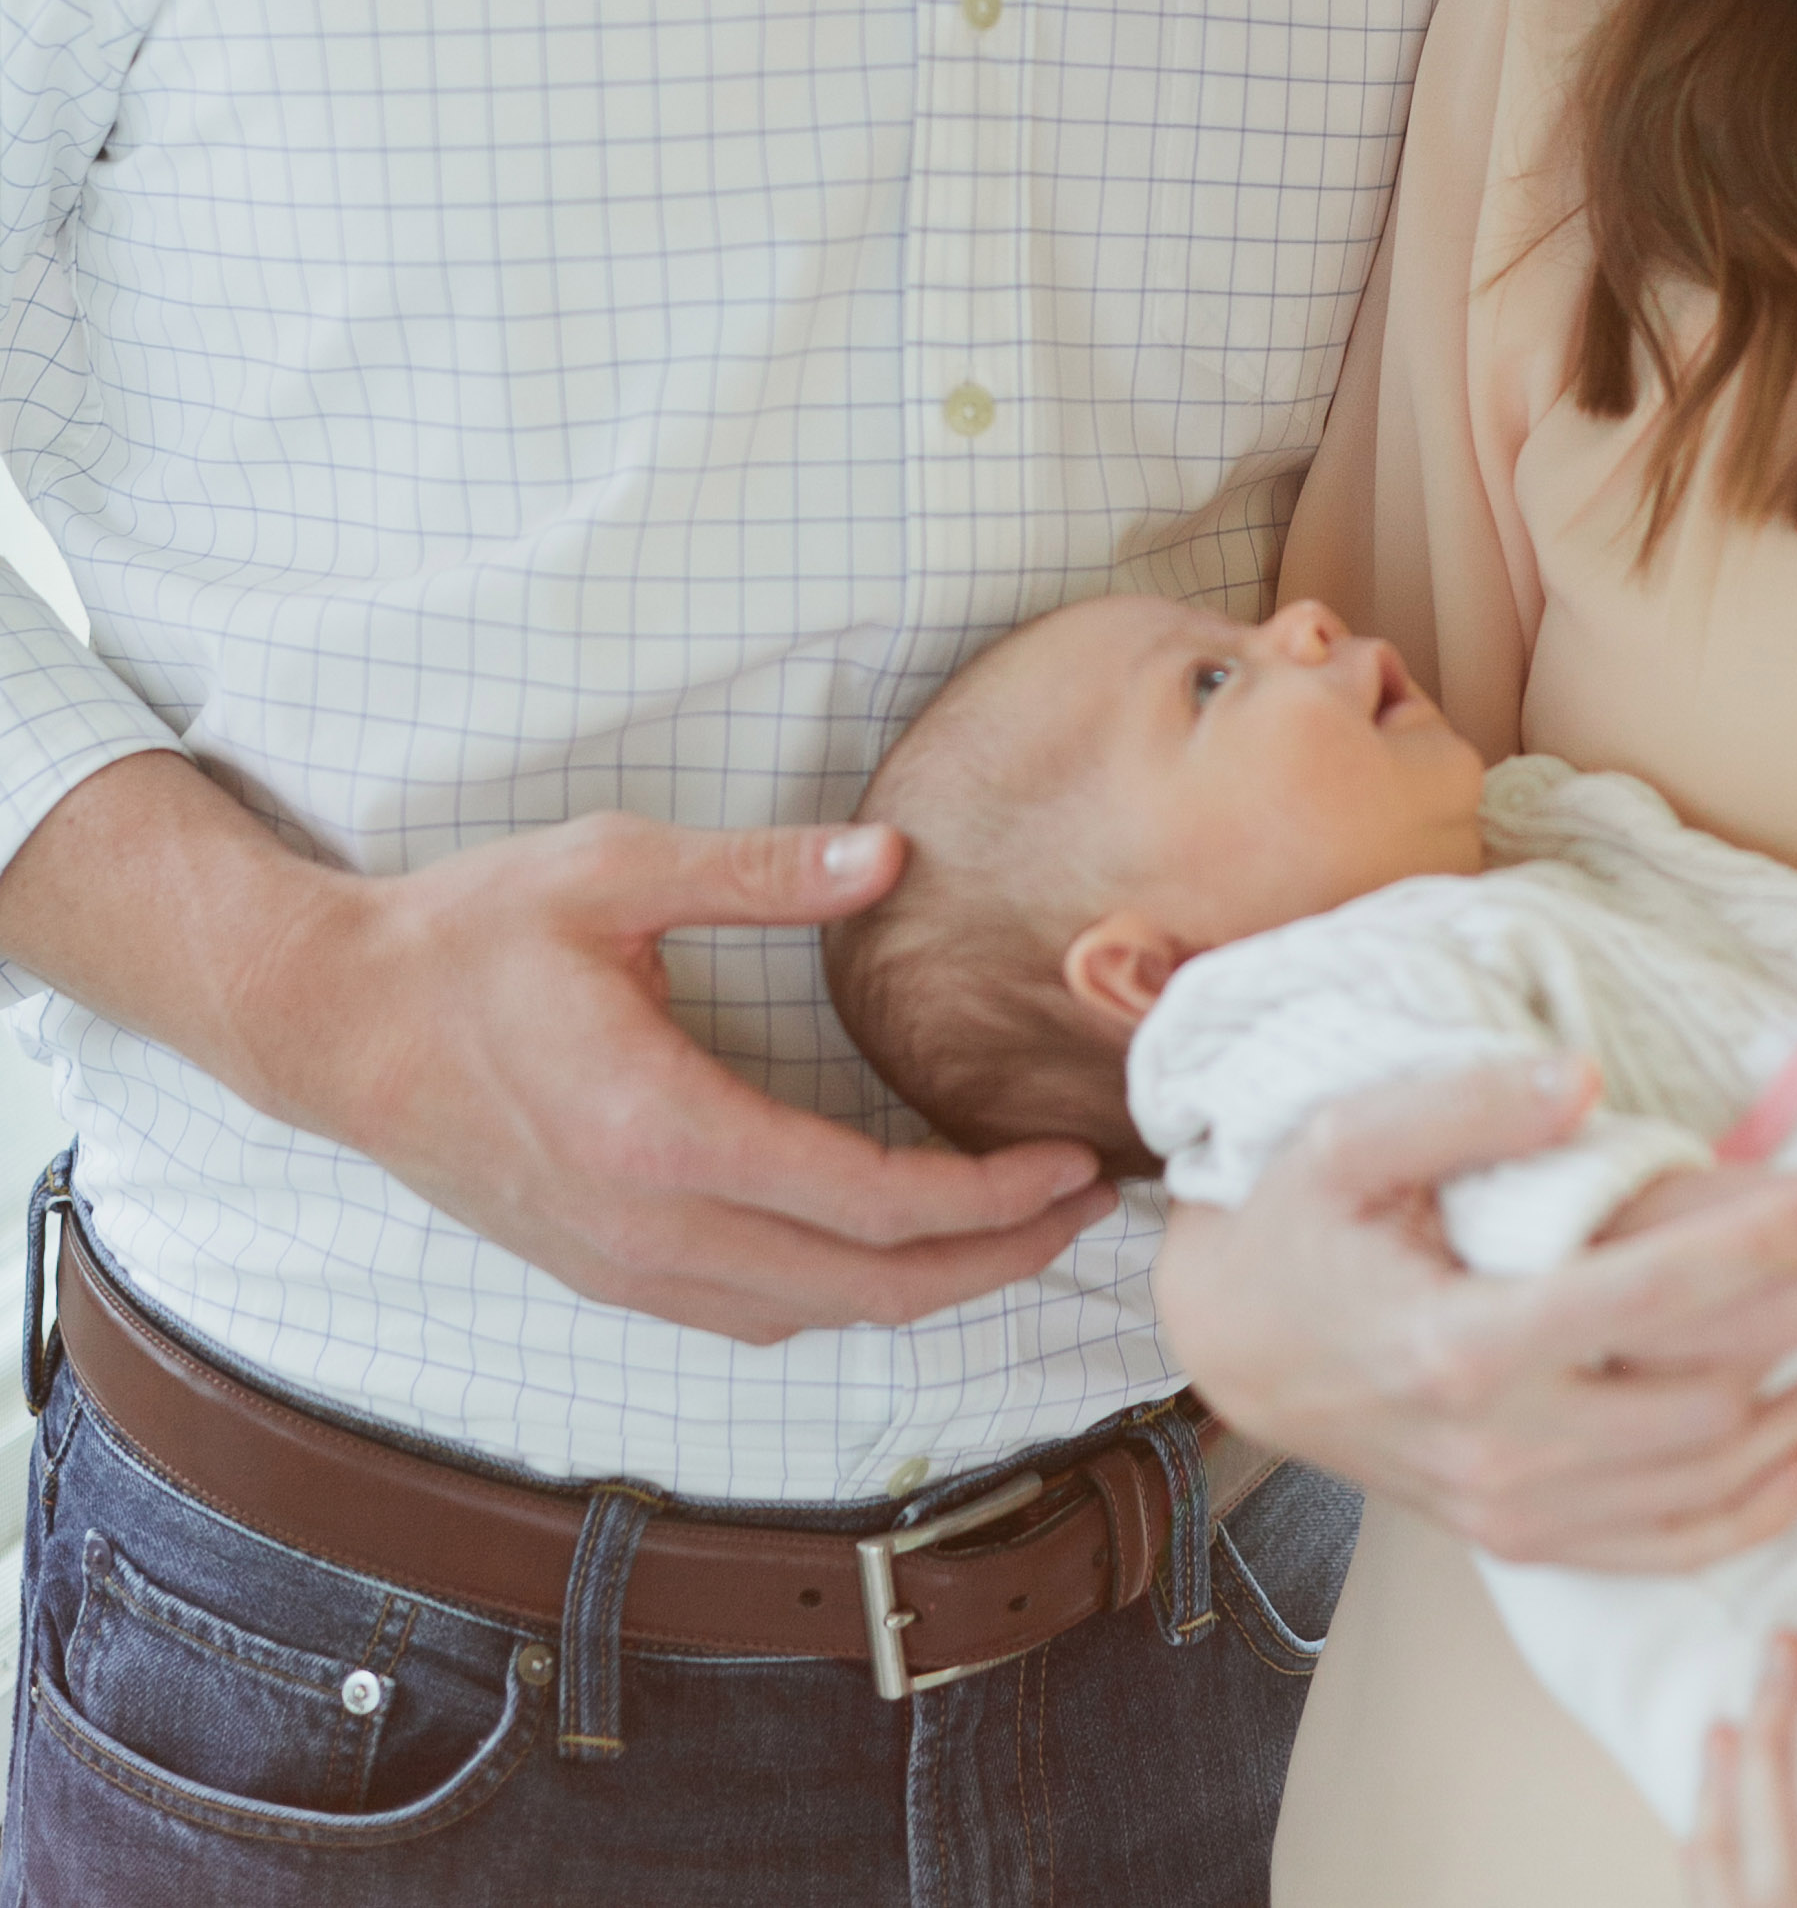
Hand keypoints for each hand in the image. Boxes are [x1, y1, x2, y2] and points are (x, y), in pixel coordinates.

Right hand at [247, 809, 1113, 1338]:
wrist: (336, 1025)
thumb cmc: (469, 937)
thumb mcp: (612, 869)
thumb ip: (760, 871)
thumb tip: (892, 857)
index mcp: (662, 1131)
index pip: (868, 1202)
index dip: (987, 1197)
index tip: (1066, 1162)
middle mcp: (651, 1228)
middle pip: (865, 1287)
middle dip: (994, 1259)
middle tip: (1084, 1207)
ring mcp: (625, 1268)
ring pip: (814, 1316)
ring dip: (928, 1285)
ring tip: (1017, 1227)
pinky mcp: (608, 1273)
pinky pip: (756, 1313)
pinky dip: (846, 1291)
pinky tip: (895, 1244)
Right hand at [1154, 1061, 1796, 1571]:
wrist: (1240, 1344)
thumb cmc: (1299, 1223)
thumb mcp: (1346, 1138)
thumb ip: (1460, 1106)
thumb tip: (1579, 1083)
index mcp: (1462, 1343)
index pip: (1647, 1298)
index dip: (1757, 1250)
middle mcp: (1499, 1446)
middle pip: (1702, 1403)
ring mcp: (1513, 1507)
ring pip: (1702, 1483)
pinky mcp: (1521, 1539)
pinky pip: (1665, 1548)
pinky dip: (1754, 1512)